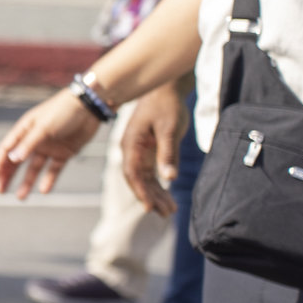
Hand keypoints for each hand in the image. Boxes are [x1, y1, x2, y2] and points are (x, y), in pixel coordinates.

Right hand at [0, 89, 101, 199]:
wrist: (89, 107)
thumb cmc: (63, 111)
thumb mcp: (43, 128)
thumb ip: (28, 144)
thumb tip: (12, 159)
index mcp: (25, 129)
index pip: (7, 148)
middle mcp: (35, 140)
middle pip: (17, 161)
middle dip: (8, 176)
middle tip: (0, 191)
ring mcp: (49, 147)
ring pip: (34, 168)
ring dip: (27, 181)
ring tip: (20, 197)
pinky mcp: (64, 153)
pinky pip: (53, 170)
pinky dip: (48, 180)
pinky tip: (43, 190)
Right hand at [121, 86, 184, 216]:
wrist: (166, 88)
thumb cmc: (166, 105)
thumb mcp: (169, 129)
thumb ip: (168, 153)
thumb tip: (171, 178)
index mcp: (131, 144)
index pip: (133, 174)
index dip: (141, 192)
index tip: (150, 207)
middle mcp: (132, 150)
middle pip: (138, 180)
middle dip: (151, 198)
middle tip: (167, 214)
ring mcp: (139, 151)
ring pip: (145, 178)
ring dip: (157, 194)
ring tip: (171, 210)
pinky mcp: (149, 150)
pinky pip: (152, 172)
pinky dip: (160, 184)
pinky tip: (169, 195)